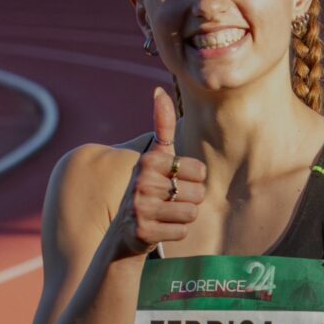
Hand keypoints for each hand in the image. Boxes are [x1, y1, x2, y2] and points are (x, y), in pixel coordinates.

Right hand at [113, 86, 206, 257]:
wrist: (124, 232)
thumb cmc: (149, 190)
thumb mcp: (155, 158)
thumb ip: (162, 126)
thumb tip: (159, 91)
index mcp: (149, 161)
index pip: (200, 172)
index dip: (195, 180)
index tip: (177, 182)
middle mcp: (142, 182)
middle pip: (198, 194)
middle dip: (190, 201)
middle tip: (171, 202)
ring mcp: (141, 208)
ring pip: (191, 213)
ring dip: (184, 217)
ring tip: (167, 215)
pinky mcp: (143, 232)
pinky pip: (182, 231)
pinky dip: (176, 232)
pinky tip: (161, 229)